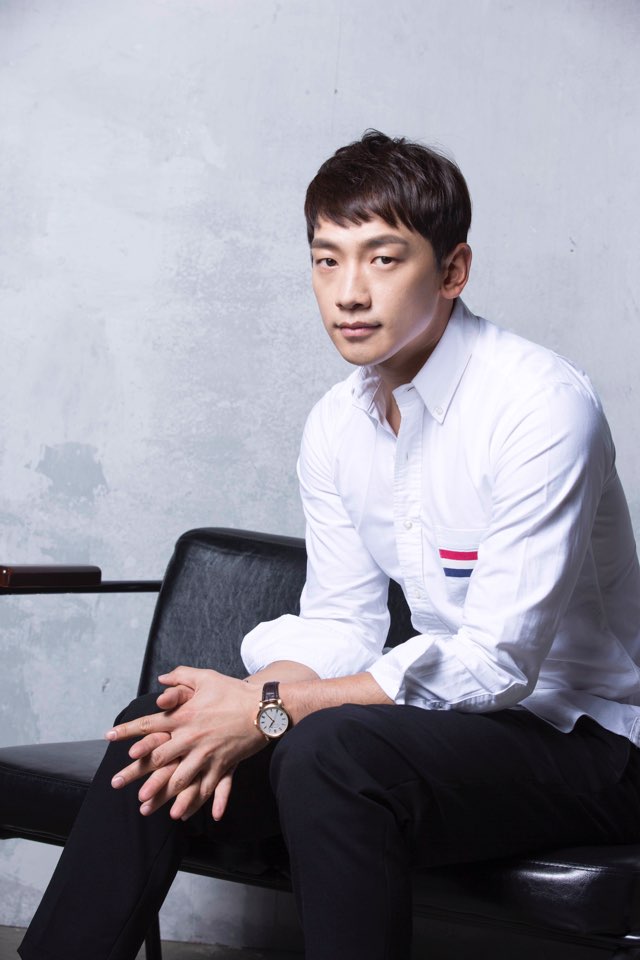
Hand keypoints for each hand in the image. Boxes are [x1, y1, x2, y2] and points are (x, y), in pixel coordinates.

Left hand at [106, 667, 264, 819]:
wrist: (263, 708)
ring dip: (162, 794)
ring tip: (146, 807)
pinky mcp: (223, 765)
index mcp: (184, 716)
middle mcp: (191, 738)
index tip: (109, 736)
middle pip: (159, 759)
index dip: (127, 730)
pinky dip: (197, 803)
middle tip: (117, 783)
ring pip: (180, 778)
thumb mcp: (206, 677)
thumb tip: (162, 678)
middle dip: (137, 773)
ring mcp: (207, 754)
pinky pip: (207, 788)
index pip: (149, 724)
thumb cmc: (233, 691)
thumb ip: (182, 677)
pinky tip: (186, 815)